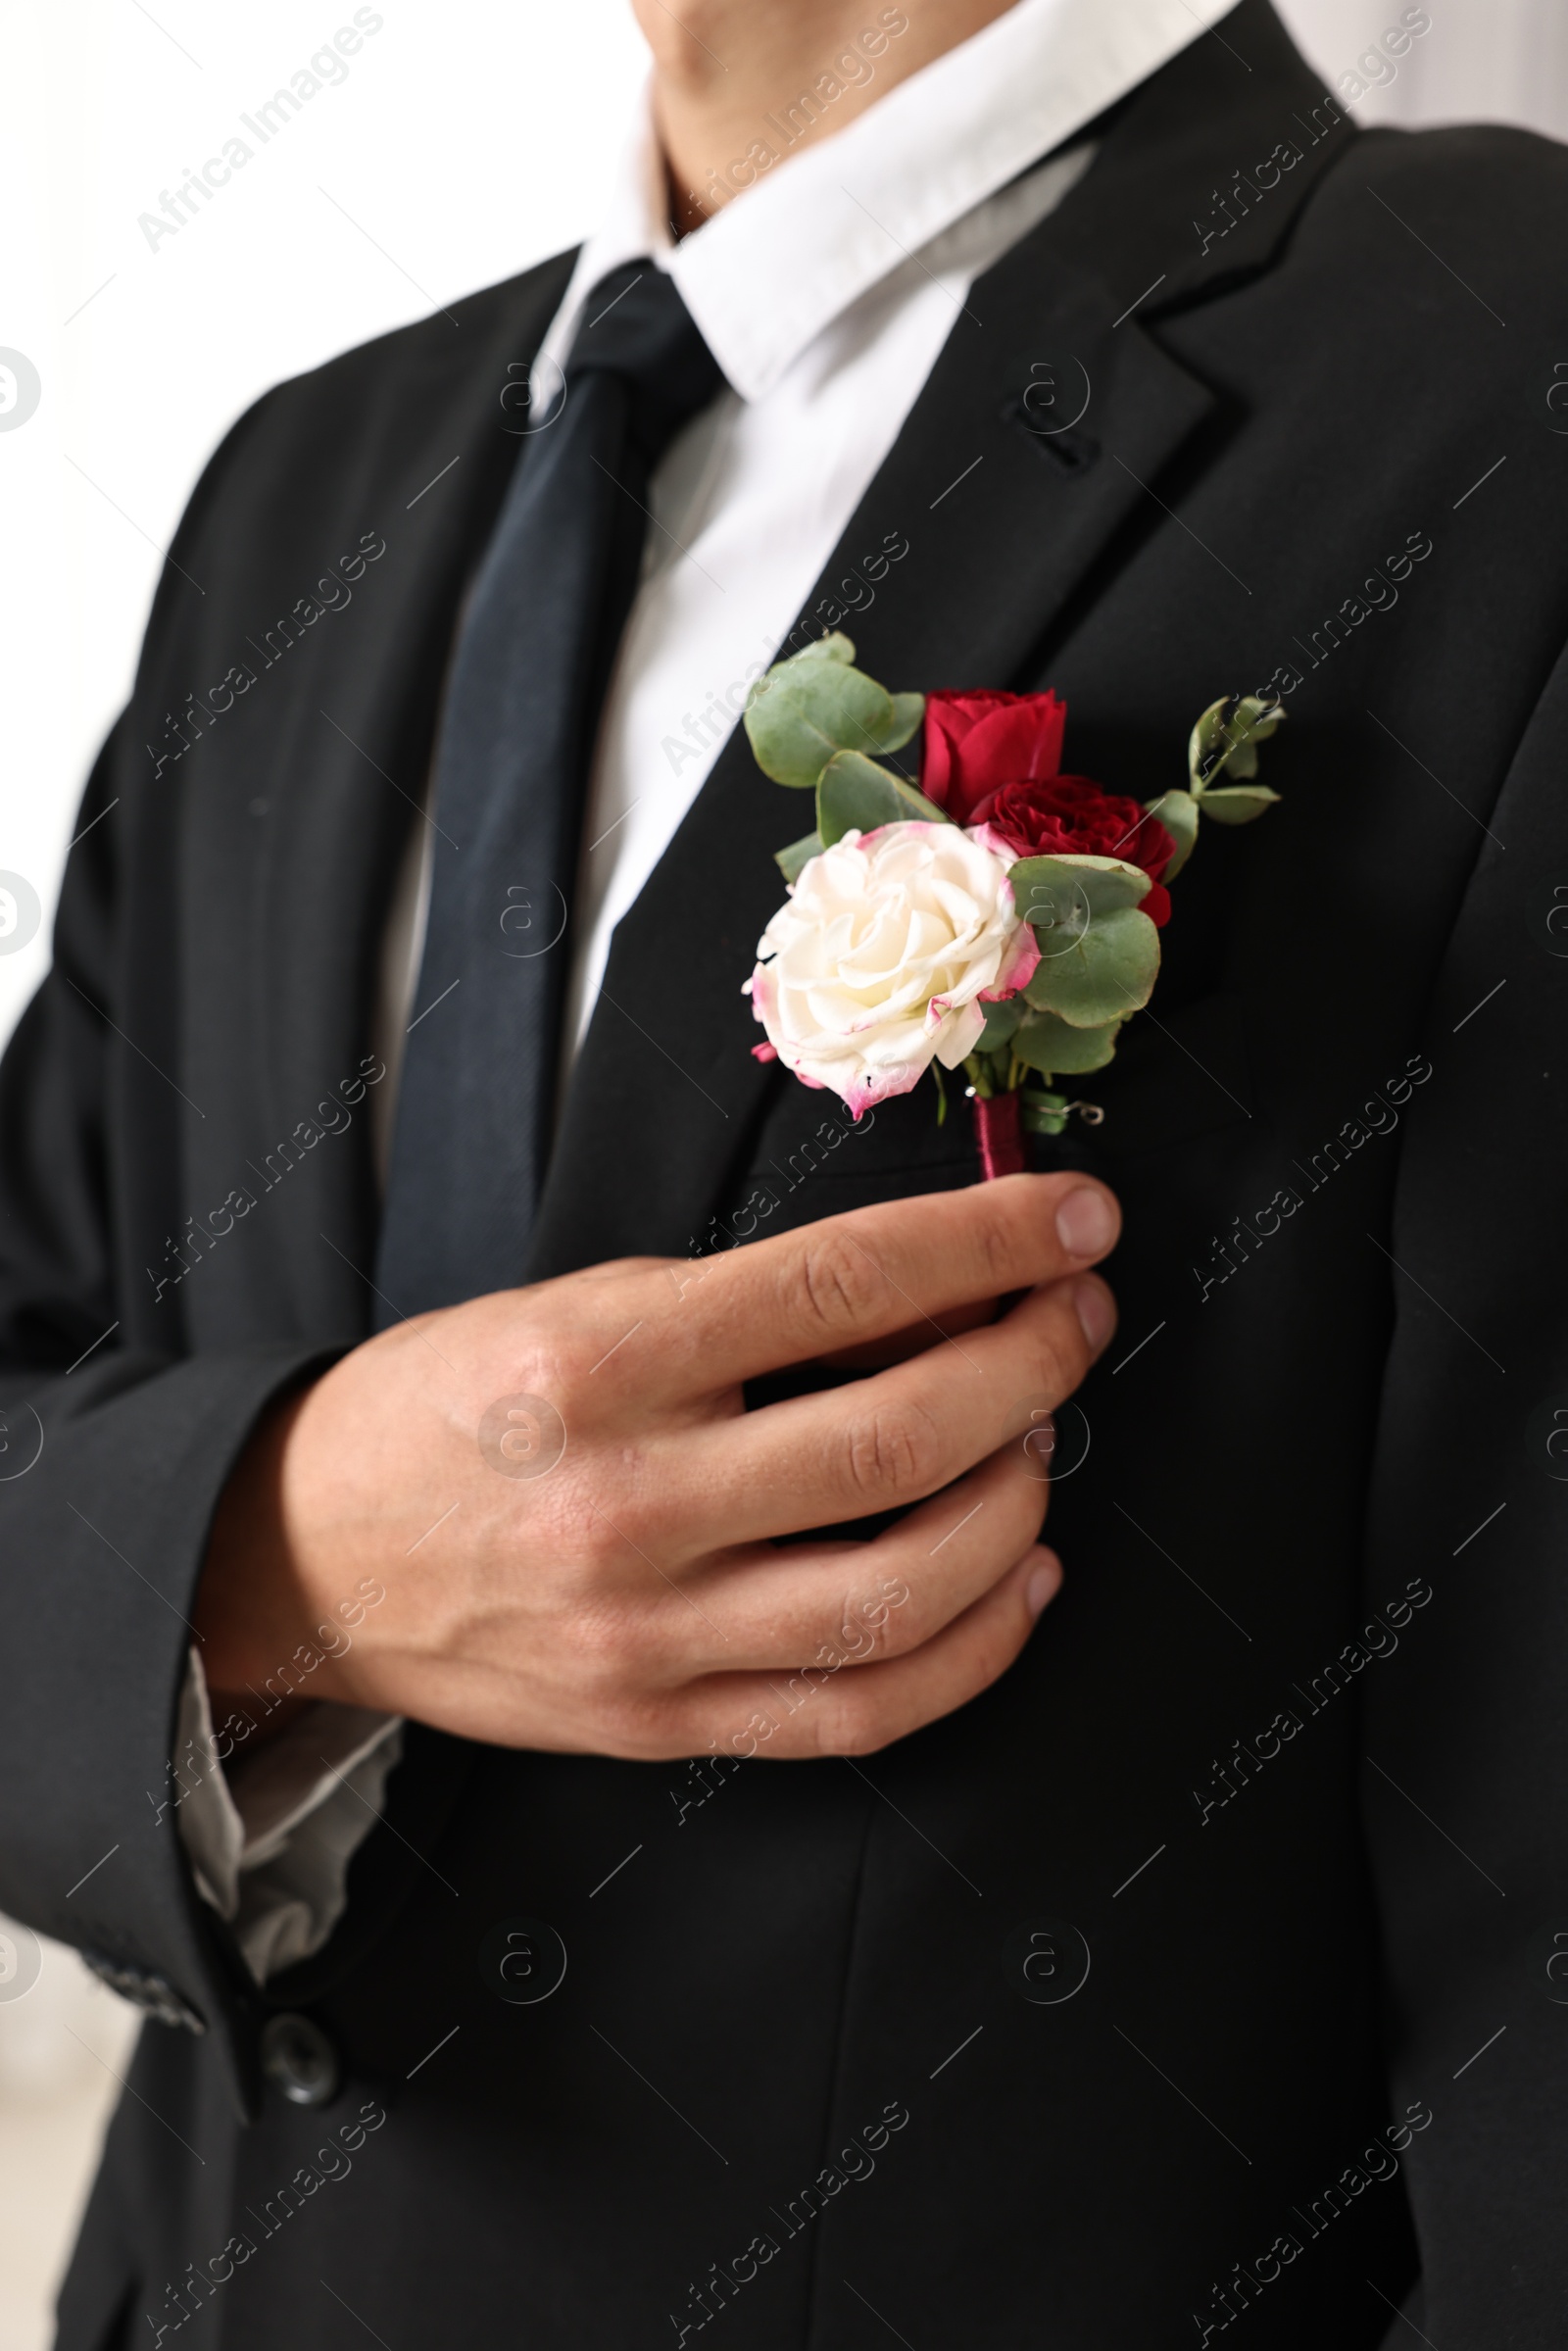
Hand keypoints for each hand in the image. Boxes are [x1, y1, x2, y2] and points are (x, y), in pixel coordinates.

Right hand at [196, 1172, 1118, 1760]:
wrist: (314, 1553)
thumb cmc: (454, 1407)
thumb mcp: (580, 1303)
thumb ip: (749, 1307)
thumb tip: (936, 1296)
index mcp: (600, 1361)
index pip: (844, 1283)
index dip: (989, 1241)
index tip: (1073, 1219)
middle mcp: (629, 1501)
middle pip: (898, 1439)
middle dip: (1031, 1364)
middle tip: (1074, 1319)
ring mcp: (650, 1632)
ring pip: (903, 1589)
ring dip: (1017, 1503)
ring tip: (1038, 1440)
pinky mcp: (663, 1724)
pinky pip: (860, 1708)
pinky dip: (975, 1647)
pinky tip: (1020, 1577)